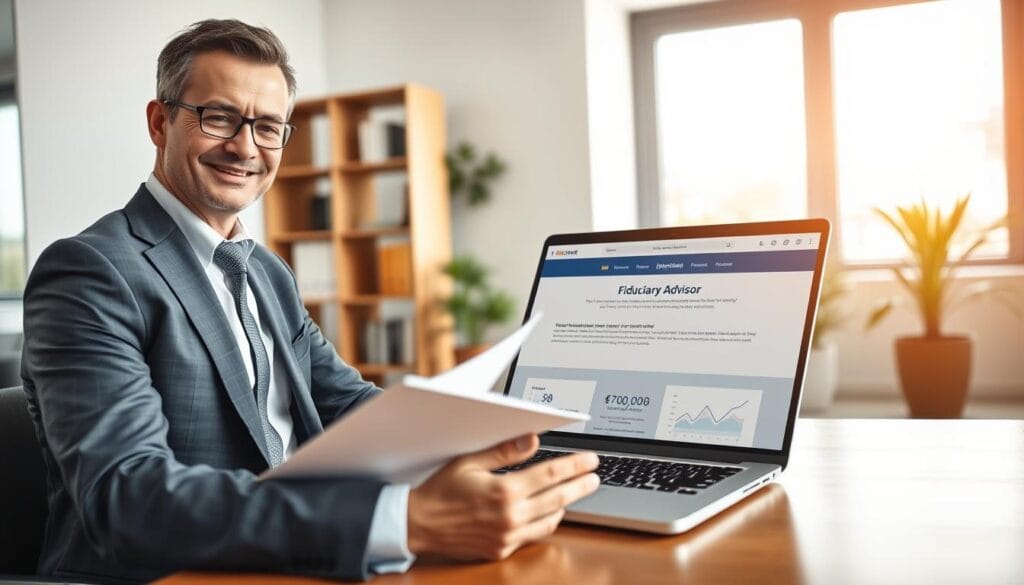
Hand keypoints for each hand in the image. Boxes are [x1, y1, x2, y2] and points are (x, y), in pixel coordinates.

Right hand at [407, 434, 599, 561]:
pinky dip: (545, 522)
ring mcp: (507, 536)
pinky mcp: (502, 549)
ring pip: (550, 520)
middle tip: (595, 477)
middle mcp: (510, 516)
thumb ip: (504, 451)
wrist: (418, 524)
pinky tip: (549, 512)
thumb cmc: (440, 491)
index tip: (591, 460)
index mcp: (504, 491)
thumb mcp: (470, 461)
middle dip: (581, 486)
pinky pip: (533, 535)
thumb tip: (532, 440)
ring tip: (574, 493)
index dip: (575, 466)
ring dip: (566, 505)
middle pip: (559, 498)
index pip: (551, 474)